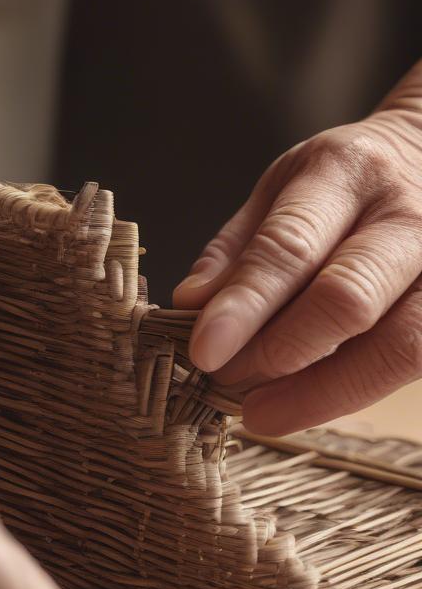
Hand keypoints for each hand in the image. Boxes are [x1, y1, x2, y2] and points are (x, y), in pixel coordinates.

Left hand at [174, 87, 421, 434]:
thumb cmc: (344, 183)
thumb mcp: (280, 191)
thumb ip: (235, 249)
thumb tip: (189, 305)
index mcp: (346, 175)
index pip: (290, 247)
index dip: (244, 306)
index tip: (203, 352)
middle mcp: (408, 215)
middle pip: (348, 299)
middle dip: (278, 354)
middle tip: (226, 384)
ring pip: (397, 344)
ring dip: (319, 392)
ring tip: (260, 413)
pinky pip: (411, 362)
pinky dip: (351, 391)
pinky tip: (307, 401)